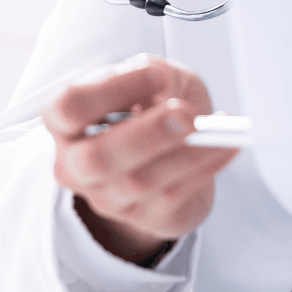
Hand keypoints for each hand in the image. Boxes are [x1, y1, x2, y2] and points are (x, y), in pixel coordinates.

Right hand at [44, 57, 237, 265]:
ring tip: (218, 128)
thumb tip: (161, 87)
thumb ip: (151, 72)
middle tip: (185, 115)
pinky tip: (225, 146)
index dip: (110, 91)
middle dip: (146, 135)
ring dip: (187, 153)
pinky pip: (175, 196)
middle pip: (96, 159)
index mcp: (66, 123)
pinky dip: (206, 166)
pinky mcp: (146, 218)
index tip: (155, 74)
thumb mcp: (150, 75)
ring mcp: (108, 198)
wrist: (172, 149)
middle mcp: (76, 165)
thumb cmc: (152, 105)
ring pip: (140, 182)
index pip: (67, 109)